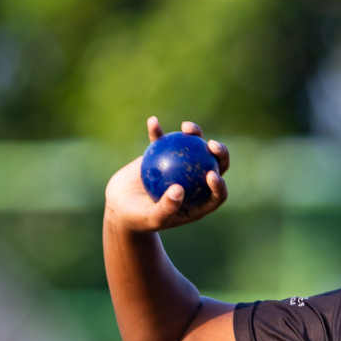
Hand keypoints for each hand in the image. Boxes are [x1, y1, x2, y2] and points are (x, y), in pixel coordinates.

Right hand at [104, 117, 230, 233]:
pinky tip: (153, 122)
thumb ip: (166, 208)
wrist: (120, 206)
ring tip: (186, 127)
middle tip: (211, 145)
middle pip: (214, 165)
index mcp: (199, 202)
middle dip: (220, 153)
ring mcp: (181, 166)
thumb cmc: (138, 219)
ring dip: (195, 134)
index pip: (217, 194)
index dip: (219, 185)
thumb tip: (179, 190)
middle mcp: (195, 182)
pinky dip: (158, 131)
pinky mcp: (164, 155)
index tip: (210, 175)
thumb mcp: (151, 218)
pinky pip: (163, 140)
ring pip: (194, 148)